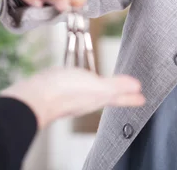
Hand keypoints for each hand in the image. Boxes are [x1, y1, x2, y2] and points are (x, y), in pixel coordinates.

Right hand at [0, 67, 144, 129]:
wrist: (33, 96)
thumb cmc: (63, 92)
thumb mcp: (96, 87)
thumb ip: (116, 87)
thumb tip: (138, 87)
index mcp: (97, 99)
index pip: (119, 98)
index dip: (131, 98)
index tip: (142, 98)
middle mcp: (85, 99)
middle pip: (106, 96)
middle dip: (118, 94)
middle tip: (129, 92)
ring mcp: (70, 95)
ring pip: (91, 91)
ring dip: (101, 88)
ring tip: (106, 84)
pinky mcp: (56, 89)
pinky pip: (75, 84)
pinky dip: (82, 80)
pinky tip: (77, 77)